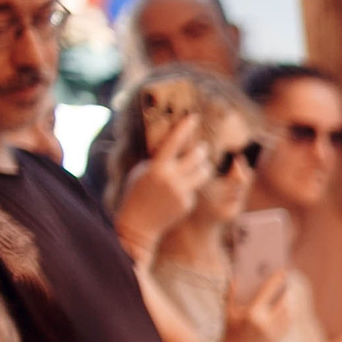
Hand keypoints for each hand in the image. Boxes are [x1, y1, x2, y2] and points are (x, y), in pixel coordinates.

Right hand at [113, 114, 209, 258]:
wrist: (139, 224)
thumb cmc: (137, 192)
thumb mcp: (143, 171)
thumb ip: (158, 158)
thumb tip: (174, 142)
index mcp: (157, 168)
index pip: (174, 142)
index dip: (185, 128)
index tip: (194, 117)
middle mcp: (172, 179)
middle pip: (196, 157)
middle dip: (201, 150)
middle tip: (201, 147)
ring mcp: (182, 192)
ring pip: (204, 172)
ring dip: (204, 166)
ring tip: (200, 165)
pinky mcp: (188, 203)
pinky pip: (196, 188)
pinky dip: (191, 186)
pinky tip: (179, 193)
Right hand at [221, 270, 291, 341]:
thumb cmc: (229, 333)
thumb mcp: (228, 312)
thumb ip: (231, 293)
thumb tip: (236, 276)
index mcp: (252, 313)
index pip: (269, 291)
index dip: (277, 279)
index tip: (284, 270)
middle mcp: (265, 323)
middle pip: (284, 301)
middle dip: (286, 290)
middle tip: (288, 281)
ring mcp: (273, 333)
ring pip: (289, 313)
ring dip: (289, 302)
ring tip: (288, 293)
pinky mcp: (278, 340)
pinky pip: (288, 323)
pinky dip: (289, 314)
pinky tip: (287, 308)